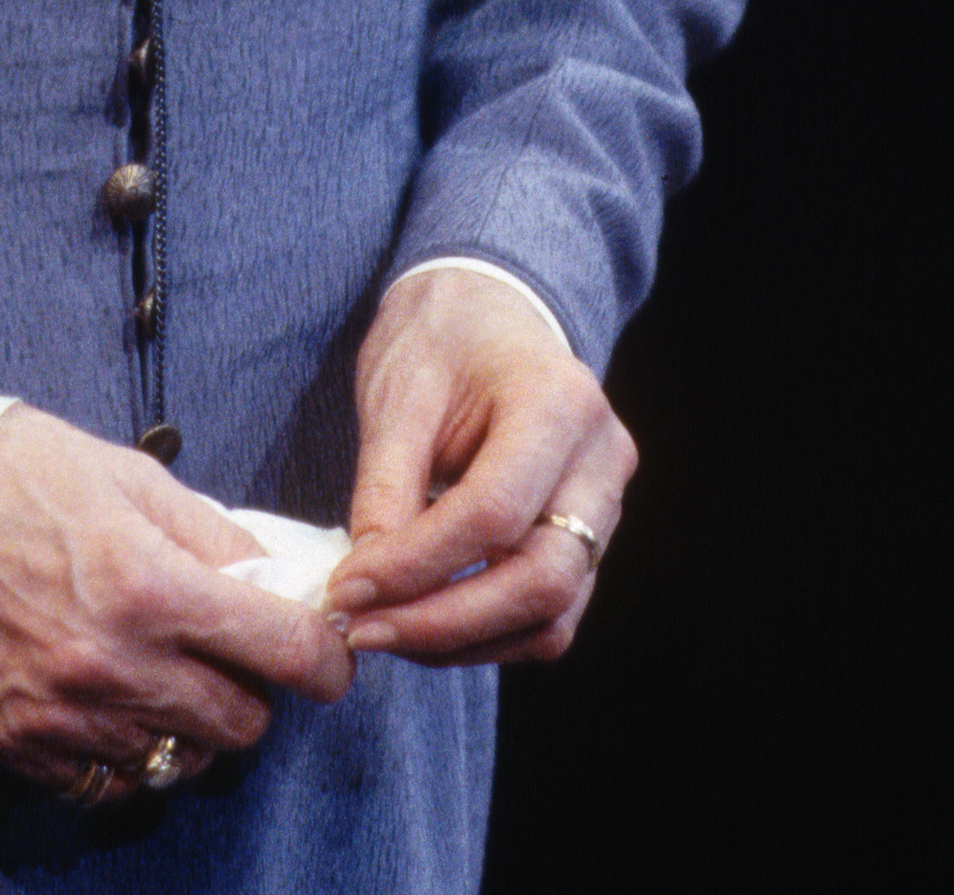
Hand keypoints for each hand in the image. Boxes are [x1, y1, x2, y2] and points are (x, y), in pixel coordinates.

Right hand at [0, 402, 354, 796]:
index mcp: (152, 588)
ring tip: (166, 670)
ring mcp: (70, 719)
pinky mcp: (26, 749)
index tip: (328, 651)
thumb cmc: (15, 475)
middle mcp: (118, 668)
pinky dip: (130, 749)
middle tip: (231, 648)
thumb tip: (271, 578)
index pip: (284, 653)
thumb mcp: (127, 475)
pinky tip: (114, 699)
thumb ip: (208, 533)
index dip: (324, 657)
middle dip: (253, 688)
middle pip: (242, 723)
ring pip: (183, 759)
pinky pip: (114, 781)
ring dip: (191, 721)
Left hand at [325, 268, 633, 664]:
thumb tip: (364, 590)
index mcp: (559, 401)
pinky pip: (548, 616)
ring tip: (383, 629)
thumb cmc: (442, 337)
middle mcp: (602, 460)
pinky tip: (421, 620)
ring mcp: (606, 505)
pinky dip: (483, 634)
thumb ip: (385, 491)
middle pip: (541, 581)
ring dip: (462, 641)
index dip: (416, 567)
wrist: (487, 311)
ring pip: (552, 617)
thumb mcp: (398, 395)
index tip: (347, 590)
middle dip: (443, 623)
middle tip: (361, 629)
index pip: (494, 513)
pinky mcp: (589, 540)